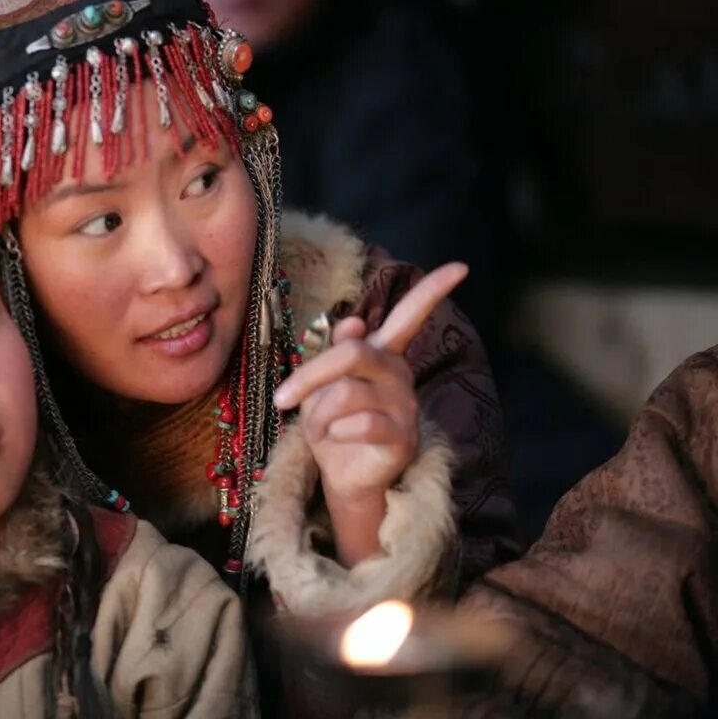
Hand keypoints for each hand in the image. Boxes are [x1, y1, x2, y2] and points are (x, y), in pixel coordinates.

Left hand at [273, 264, 466, 561]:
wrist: (341, 475)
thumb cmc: (331, 423)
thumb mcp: (322, 384)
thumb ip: (334, 352)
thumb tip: (352, 321)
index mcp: (383, 353)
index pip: (410, 316)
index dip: (433, 291)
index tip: (461, 266)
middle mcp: (399, 373)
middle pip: (352, 353)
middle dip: (309, 375)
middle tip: (281, 399)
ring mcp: (405, 405)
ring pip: (345, 393)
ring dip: (316, 415)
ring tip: (318, 430)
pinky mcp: (403, 436)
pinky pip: (359, 424)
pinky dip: (334, 433)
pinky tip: (339, 441)